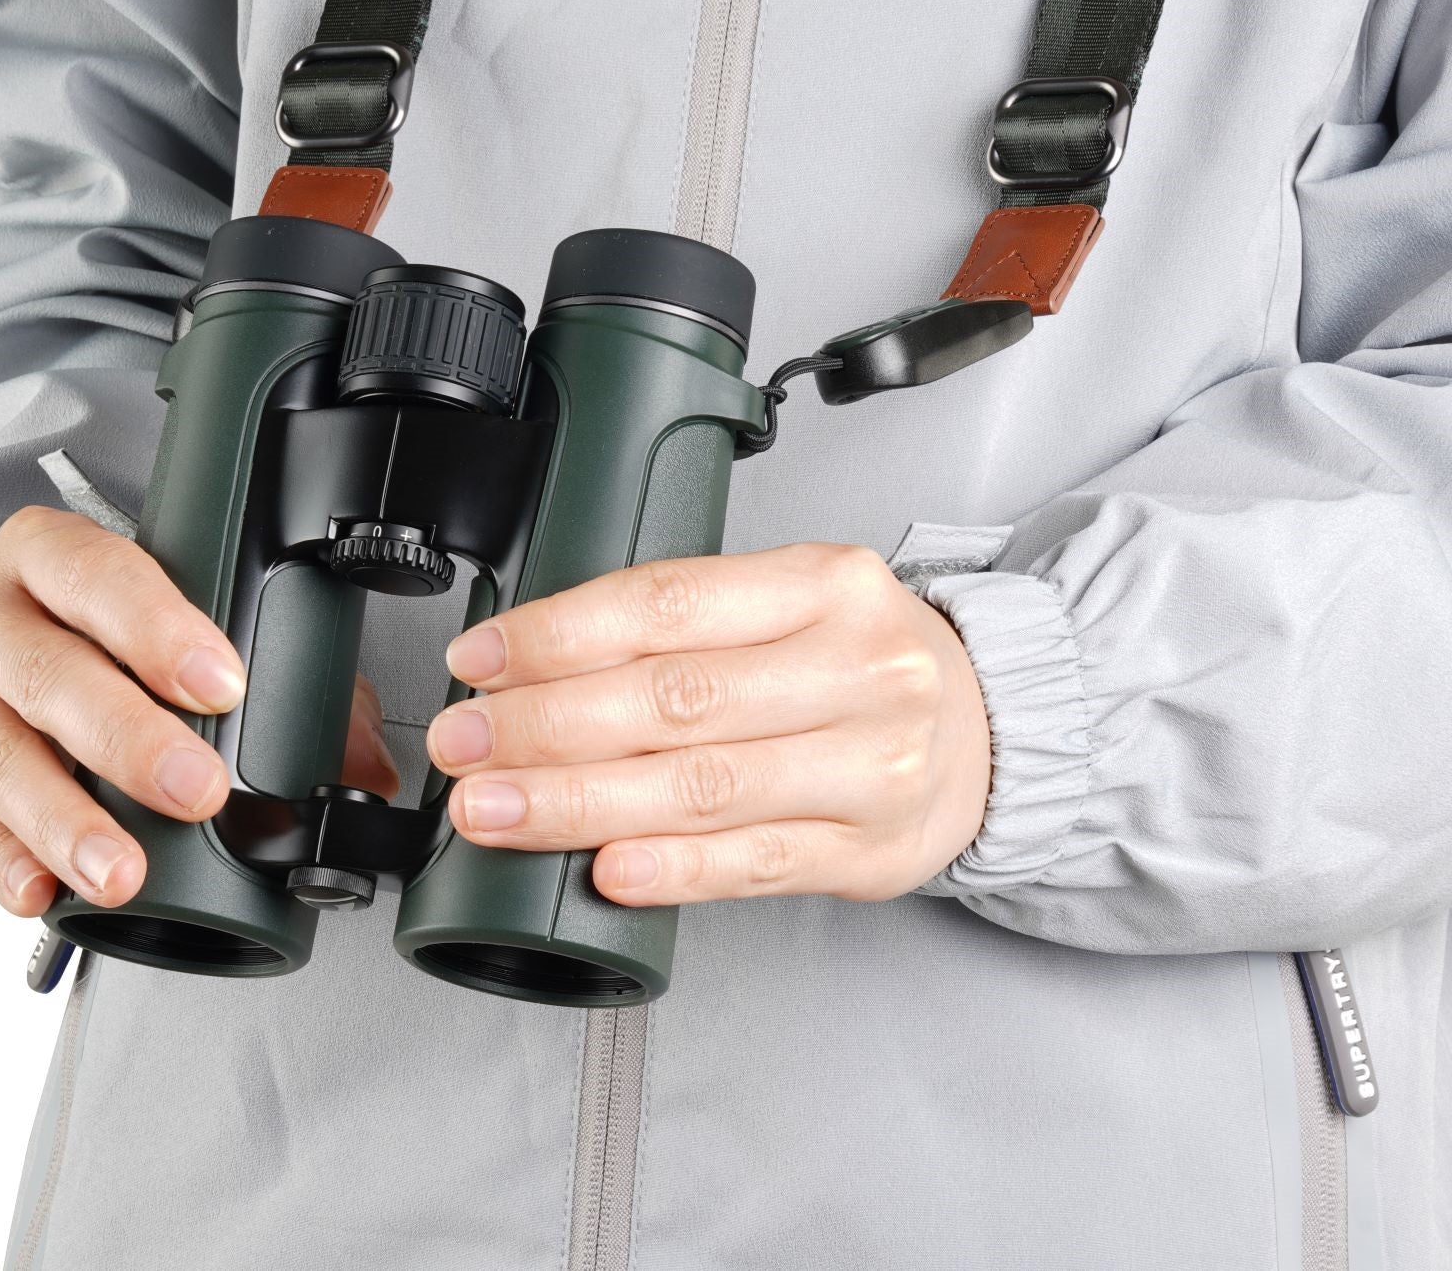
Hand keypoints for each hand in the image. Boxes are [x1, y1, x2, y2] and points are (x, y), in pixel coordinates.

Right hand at [0, 507, 399, 915]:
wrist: (13, 636)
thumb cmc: (115, 634)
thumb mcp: (193, 629)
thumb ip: (288, 685)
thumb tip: (369, 766)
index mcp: (48, 553)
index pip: (101, 577)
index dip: (161, 630)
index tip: (224, 687)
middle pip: (48, 672)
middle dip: (128, 739)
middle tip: (196, 791)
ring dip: (65, 821)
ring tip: (122, 870)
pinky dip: (0, 859)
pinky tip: (42, 891)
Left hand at [425, 544, 990, 906]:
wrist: (987, 729)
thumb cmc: (861, 658)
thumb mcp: (797, 600)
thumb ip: (693, 621)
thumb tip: (535, 659)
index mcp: (828, 582)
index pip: (672, 603)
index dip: (561, 634)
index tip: (483, 660)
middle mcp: (858, 667)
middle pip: (675, 699)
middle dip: (546, 725)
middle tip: (464, 743)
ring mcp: (871, 764)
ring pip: (702, 788)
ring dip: (579, 803)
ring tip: (494, 809)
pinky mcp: (868, 850)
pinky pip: (754, 865)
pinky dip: (672, 869)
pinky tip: (606, 869)